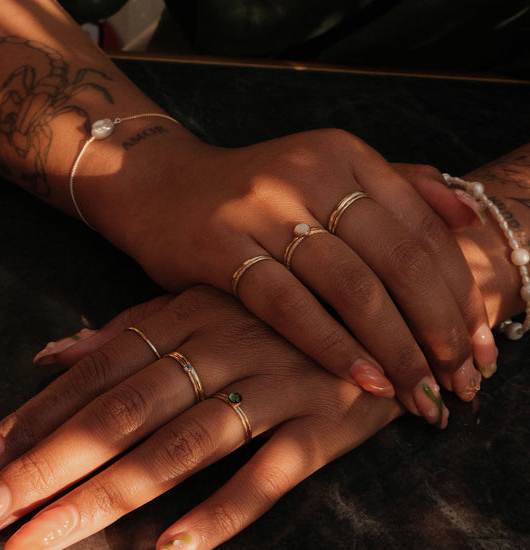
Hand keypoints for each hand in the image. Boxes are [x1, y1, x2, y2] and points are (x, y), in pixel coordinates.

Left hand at [0, 287, 400, 549]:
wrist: (385, 300)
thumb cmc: (289, 309)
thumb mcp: (208, 302)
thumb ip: (134, 327)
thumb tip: (56, 350)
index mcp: (193, 313)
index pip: (102, 369)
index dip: (38, 415)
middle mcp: (227, 344)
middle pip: (127, 410)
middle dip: (51, 465)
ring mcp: (277, 381)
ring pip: (183, 443)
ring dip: (112, 495)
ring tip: (45, 542)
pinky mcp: (325, 419)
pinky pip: (271, 469)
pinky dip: (225, 509)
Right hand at [88, 128, 491, 423]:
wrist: (162, 184)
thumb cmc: (252, 192)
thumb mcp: (326, 175)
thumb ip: (399, 188)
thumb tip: (469, 215)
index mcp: (346, 155)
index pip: (425, 230)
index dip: (461, 295)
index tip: (482, 348)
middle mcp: (311, 172)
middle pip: (398, 261)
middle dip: (440, 331)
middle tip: (461, 384)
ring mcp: (264, 206)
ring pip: (351, 286)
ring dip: (395, 348)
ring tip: (419, 394)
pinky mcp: (221, 243)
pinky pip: (290, 304)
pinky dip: (333, 346)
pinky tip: (363, 381)